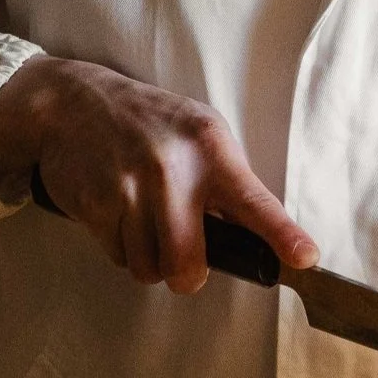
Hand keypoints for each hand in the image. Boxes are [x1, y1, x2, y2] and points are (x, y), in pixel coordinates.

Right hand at [0, 55, 317, 292]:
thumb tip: (253, 239)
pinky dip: (120, 245)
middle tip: (184, 258)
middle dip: (187, 274)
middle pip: (188, 265)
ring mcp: (130, 188)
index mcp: (210, 148)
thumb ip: (227, 182)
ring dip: (148, 258)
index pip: (252, 200)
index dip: (281, 234)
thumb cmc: (149, 123)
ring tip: (144, 219)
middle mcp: (172, 170)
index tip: (305, 258)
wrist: (73, 102)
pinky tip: (118, 211)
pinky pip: (117, 257)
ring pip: (149, 268)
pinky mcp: (96, 204)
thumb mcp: (199, 133)